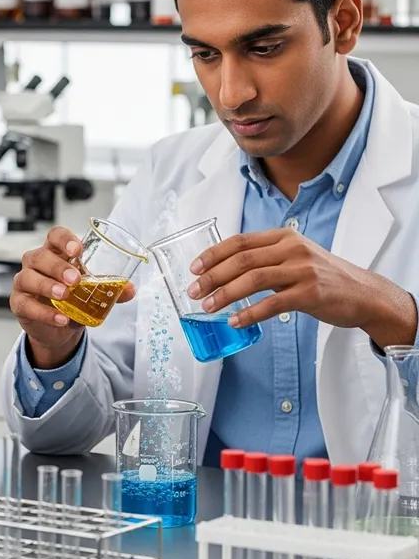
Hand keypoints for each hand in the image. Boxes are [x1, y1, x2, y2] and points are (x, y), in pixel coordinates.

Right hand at [10, 226, 135, 367]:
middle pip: (40, 256)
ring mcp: (24, 282)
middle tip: (75, 279)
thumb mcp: (91, 291)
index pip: (54, 236)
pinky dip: (44, 313)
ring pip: (28, 277)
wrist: (58, 328)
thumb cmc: (71, 299)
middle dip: (57, 266)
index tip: (77, 249)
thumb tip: (129, 288)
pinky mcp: (19, 304)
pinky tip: (60, 319)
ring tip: (64, 296)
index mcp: (55, 253)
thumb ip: (109, 288)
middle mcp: (36, 263)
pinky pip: (26, 305)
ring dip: (47, 286)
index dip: (64, 239)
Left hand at [186, 228, 416, 349]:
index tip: (194, 268)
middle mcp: (291, 249)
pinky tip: (235, 321)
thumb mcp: (294, 256)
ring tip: (208, 307)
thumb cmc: (323, 276)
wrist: (364, 293)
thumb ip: (265, 257)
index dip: (213, 254)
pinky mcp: (310, 293)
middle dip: (212, 276)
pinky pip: (272, 304)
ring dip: (225, 294)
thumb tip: (224, 269)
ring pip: (253, 279)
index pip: (239, 241)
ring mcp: (302, 270)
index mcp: (283, 237)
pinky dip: (250, 313)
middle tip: (193, 291)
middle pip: (242, 259)